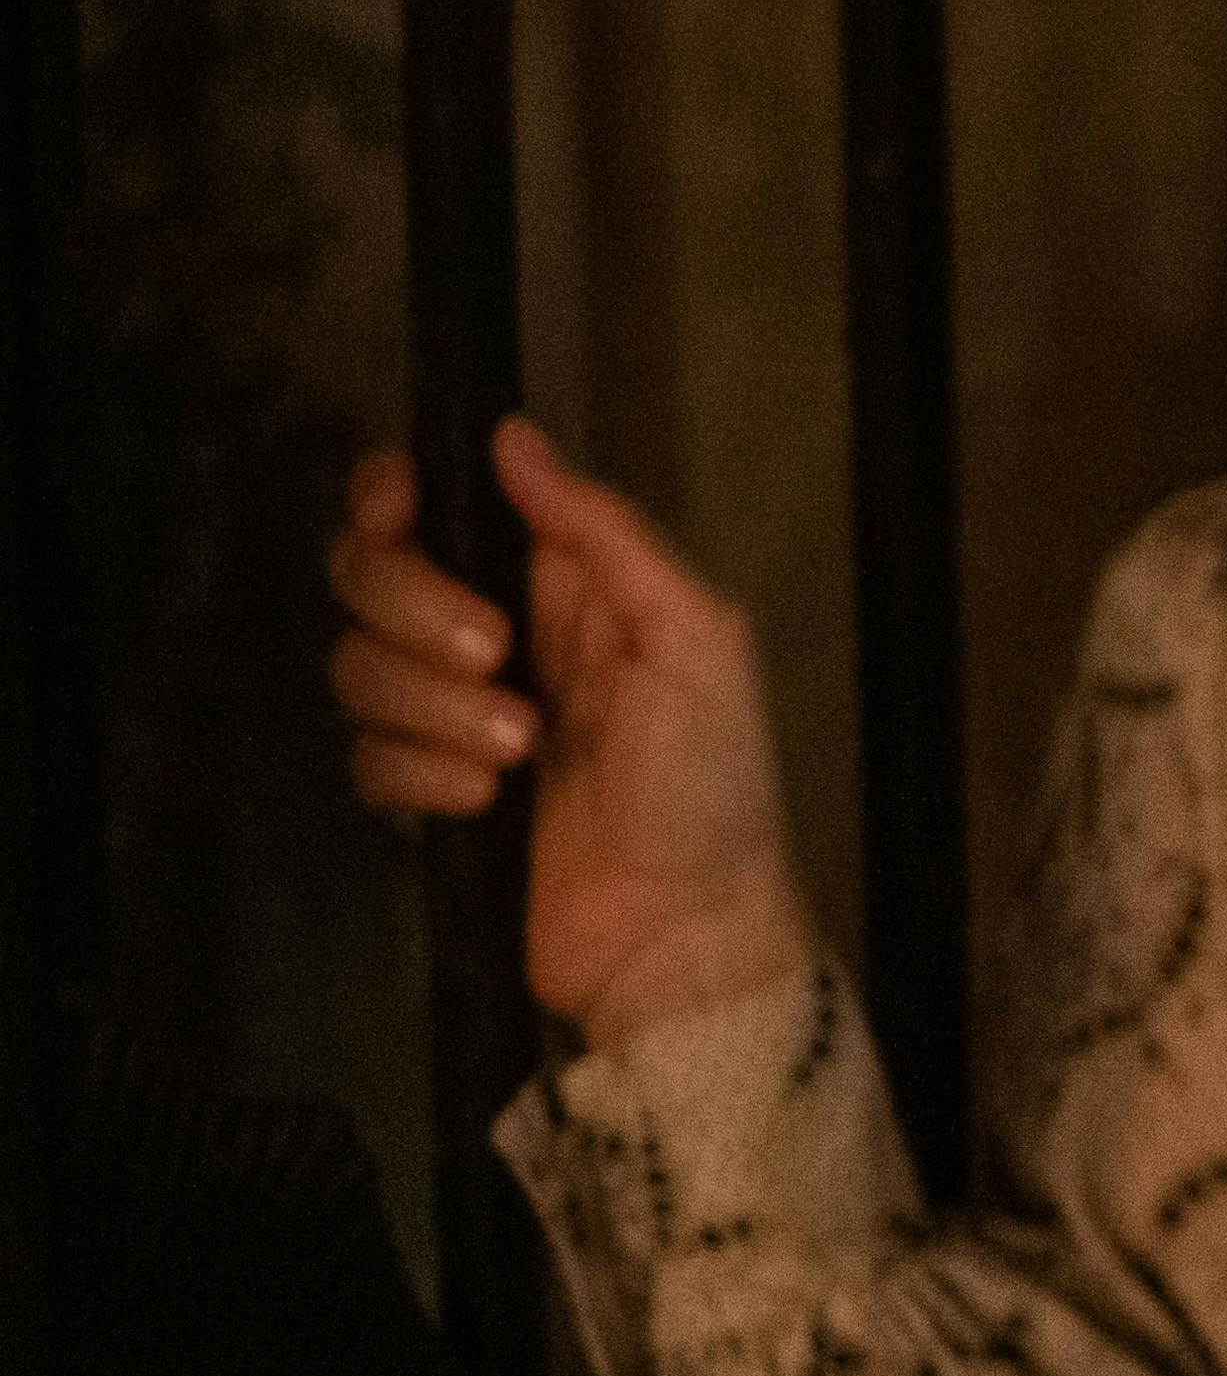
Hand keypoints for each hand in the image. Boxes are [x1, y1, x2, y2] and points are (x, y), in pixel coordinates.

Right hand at [326, 419, 811, 1050]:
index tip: (395, 511)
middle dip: (414, 611)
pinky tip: (486, 802)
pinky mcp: (431, 789)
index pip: (447, 507)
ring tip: (520, 752)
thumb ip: (605, 534)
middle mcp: (508, 640)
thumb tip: (517, 441)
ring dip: (432, 708)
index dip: (394, 497)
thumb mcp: (695, 638)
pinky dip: (420, 776)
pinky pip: (368, 755)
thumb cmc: (717, 790)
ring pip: (360, 665)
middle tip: (494, 658)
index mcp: (573, 588)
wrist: (684, 934)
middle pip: (376, 575)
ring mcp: (460, 716)